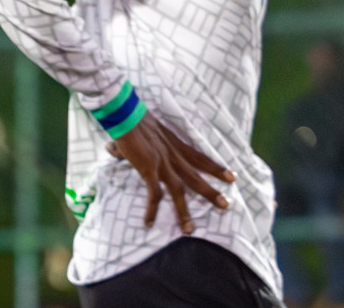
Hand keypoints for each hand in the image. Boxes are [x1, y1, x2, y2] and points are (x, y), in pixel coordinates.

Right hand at [106, 109, 233, 233]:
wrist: (125, 114)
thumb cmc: (130, 118)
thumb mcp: (139, 130)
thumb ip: (134, 143)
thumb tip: (112, 149)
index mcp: (173, 144)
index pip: (199, 157)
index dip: (215, 167)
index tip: (231, 176)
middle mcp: (172, 155)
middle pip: (196, 176)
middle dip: (211, 192)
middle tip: (226, 205)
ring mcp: (162, 163)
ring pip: (179, 190)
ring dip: (184, 210)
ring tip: (190, 229)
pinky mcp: (149, 169)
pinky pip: (153, 194)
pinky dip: (152, 209)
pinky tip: (149, 222)